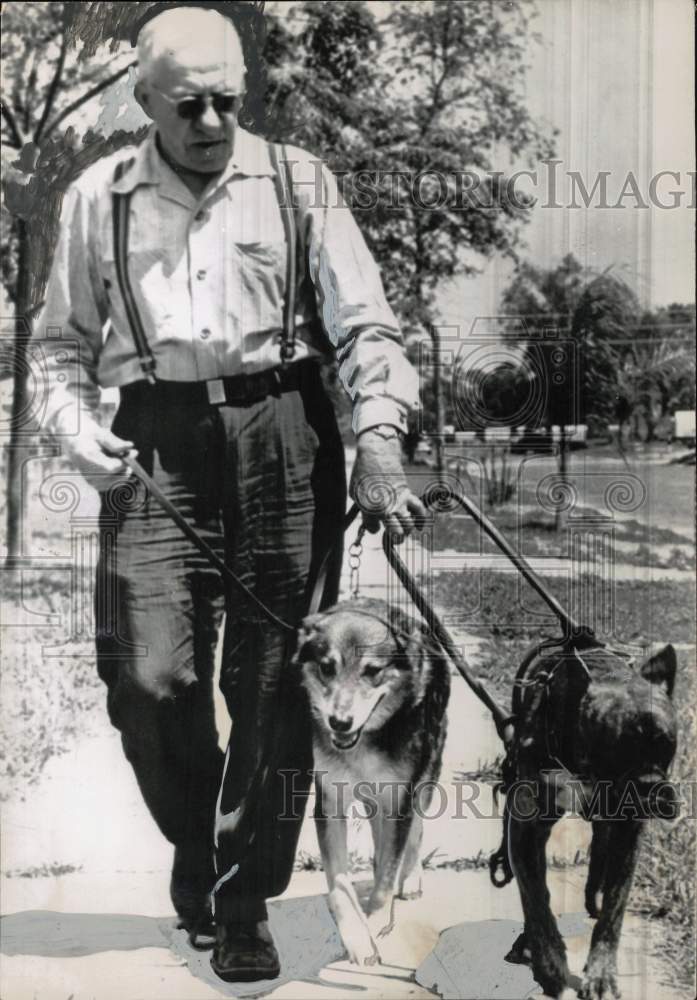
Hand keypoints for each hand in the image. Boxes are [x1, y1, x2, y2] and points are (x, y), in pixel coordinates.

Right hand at [64, 426, 135, 491]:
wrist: (72, 438)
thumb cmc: (87, 433)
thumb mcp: (100, 433)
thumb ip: (116, 443)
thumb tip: (133, 450)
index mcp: (85, 457)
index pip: (110, 468)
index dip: (124, 462)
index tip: (131, 452)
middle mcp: (86, 472)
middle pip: (115, 478)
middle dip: (126, 467)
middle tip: (128, 454)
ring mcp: (89, 480)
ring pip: (116, 483)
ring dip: (123, 471)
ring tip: (119, 459)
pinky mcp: (93, 483)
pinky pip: (113, 484)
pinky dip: (119, 475)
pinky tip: (116, 465)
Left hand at [350, 426, 425, 541]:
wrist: (377, 453)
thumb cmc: (363, 472)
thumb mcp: (355, 493)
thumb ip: (362, 508)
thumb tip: (369, 518)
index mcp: (371, 508)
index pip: (373, 528)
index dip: (373, 528)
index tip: (373, 524)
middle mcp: (387, 507)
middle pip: (397, 532)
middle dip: (396, 537)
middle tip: (394, 536)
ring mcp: (399, 501)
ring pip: (409, 524)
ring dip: (408, 530)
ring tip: (404, 530)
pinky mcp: (407, 493)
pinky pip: (419, 509)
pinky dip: (422, 519)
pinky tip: (420, 525)